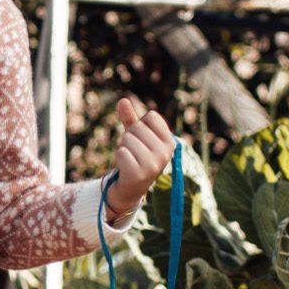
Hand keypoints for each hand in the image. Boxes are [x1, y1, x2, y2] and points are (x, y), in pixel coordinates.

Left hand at [104, 97, 175, 220]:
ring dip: (122, 148)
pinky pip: (121, 153)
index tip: (141, 140)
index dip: (140, 124)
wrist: (130, 187)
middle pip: (137, 127)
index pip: (151, 116)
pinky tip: (125, 168)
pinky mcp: (139, 174)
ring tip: (129, 160)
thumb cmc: (135, 157)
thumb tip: (122, 100)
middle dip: (129, 137)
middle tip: (133, 153)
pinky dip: (119, 158)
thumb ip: (130, 119)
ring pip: (127, 139)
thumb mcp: (135, 137)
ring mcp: (154, 165)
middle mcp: (165, 153)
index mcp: (170, 142)